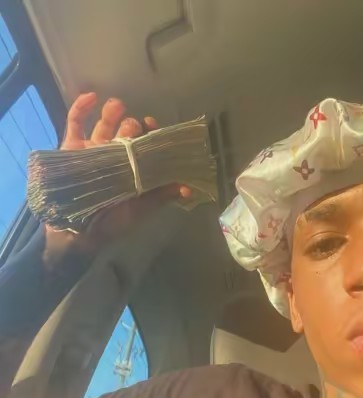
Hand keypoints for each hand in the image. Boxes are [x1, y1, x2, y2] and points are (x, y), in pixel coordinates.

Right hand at [45, 93, 190, 258]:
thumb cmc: (114, 221)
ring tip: (118, 106)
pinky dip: (82, 107)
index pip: (145, 145)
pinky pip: (75, 123)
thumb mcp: (141, 209)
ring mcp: (93, 151)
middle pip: (126, 132)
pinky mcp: (71, 149)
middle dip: (133, 126)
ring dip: (113, 112)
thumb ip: (162, 196)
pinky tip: (92, 96)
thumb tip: (188, 188)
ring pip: (104, 124)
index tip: (153, 125)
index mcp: (133, 168)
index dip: (151, 133)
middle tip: (134, 127)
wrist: (79, 232)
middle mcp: (115, 157)